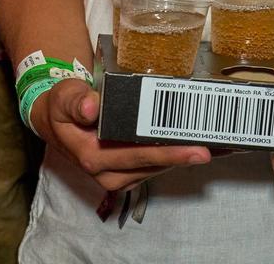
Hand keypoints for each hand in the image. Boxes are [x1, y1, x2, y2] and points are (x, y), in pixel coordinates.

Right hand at [31, 78, 211, 191]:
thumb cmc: (63, 106)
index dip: (168, 152)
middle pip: (154, 164)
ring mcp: (117, 177)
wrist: (55, 122)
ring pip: (158, 168)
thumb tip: (91, 107)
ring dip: (185, 157)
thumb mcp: (64, 96)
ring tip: (216, 144)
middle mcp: (107, 174)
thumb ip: (76, 100)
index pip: (138, 154)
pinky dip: (175, 156)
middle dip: (186, 156)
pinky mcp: (126, 174)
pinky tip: (196, 144)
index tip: (194, 148)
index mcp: (93, 156)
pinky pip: (155, 166)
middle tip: (218, 147)